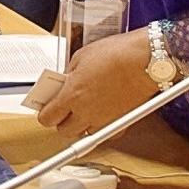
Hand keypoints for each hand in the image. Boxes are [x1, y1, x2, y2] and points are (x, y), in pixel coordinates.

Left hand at [36, 28, 155, 134]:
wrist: (144, 60)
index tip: (45, 109)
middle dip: (61, 121)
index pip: (47, 118)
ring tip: (82, 111)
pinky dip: (102, 127)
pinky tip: (102, 114)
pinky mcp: (122, 124)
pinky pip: (106, 134)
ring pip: (84, 134)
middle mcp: (86, 112)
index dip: (44, 114)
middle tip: (63, 109)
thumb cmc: (115, 54)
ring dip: (80, 126)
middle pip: (64, 131)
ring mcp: (104, 121)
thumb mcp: (81, 57)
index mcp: (71, 95)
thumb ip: (69, 75)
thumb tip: (65, 83)